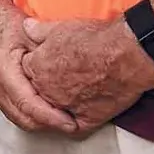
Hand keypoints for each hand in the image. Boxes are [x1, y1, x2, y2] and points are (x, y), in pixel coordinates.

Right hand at [0, 0, 78, 134]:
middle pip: (25, 119)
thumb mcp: (30, 35)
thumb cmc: (1, 22)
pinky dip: (31, 115)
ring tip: (63, 119)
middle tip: (73, 124)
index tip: (70, 124)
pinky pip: (14, 111)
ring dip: (41, 122)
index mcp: (3, 73)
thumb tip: (71, 69)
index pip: (30, 106)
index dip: (52, 118)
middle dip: (49, 125)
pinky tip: (46, 110)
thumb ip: (48, 54)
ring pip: (19, 119)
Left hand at [20, 16, 153, 134]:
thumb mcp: (61, 27)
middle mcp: (47, 90)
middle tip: (64, 76)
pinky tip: (81, 112)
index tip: (50, 62)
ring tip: (73, 91)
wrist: (126, 55)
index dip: (39, 64)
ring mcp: (65, 106)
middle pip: (39, 91)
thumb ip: (39, 30)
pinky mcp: (86, 119)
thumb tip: (27, 28)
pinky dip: (76, 120)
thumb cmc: (97, 40)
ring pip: (55, 109)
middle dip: (48, 84)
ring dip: (60, 102)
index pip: (27, 70)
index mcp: (38, 67)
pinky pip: (75, 126)